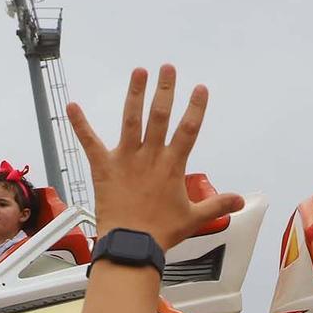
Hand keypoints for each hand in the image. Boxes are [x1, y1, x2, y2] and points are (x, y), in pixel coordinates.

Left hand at [68, 67, 244, 249]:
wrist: (131, 244)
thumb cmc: (161, 232)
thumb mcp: (194, 218)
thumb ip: (217, 205)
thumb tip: (241, 200)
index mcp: (172, 166)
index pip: (188, 131)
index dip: (196, 108)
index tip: (200, 89)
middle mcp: (150, 157)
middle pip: (160, 117)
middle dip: (165, 90)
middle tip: (168, 68)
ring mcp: (126, 159)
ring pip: (132, 120)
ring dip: (135, 94)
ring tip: (139, 71)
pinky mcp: (104, 167)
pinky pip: (90, 142)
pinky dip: (80, 124)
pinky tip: (72, 105)